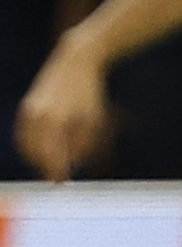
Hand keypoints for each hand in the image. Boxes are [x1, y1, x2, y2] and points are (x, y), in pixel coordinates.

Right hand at [12, 47, 105, 181]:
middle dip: (46, 167)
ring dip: (35, 159)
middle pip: (36, 154)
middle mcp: (38, 116)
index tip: (62, 184)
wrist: (74, 62)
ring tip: (50, 166)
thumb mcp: (93, 120)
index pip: (53, 156)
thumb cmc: (89, 92)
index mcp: (56, 121)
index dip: (56, 172)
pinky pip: (22, 135)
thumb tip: (72, 164)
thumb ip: (83, 144)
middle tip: (57, 177)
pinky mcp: (25, 107)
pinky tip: (41, 152)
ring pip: (25, 146)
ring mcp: (28, 111)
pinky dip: (29, 146)